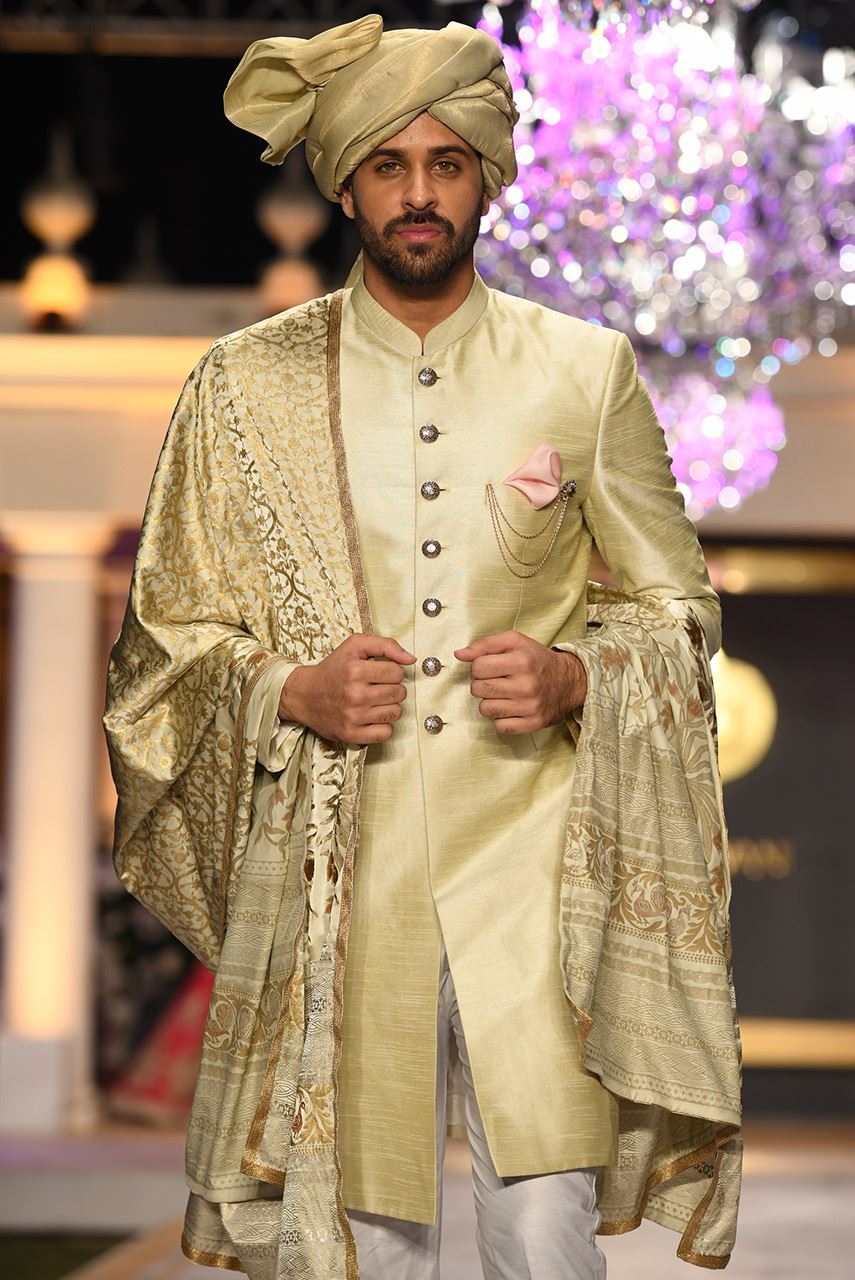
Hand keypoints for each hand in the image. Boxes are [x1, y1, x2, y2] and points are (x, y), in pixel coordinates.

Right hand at [278, 634, 415, 745]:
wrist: (304, 695)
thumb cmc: (333, 669)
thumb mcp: (355, 646)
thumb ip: (386, 645)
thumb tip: (411, 659)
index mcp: (355, 670)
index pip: (398, 673)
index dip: (392, 672)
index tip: (379, 673)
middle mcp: (354, 694)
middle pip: (399, 693)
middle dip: (392, 689)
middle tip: (377, 688)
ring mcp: (353, 717)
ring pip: (396, 713)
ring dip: (388, 707)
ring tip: (373, 702)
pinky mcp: (352, 735)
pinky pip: (386, 733)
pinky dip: (382, 726)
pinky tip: (371, 717)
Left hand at [454, 630, 585, 734]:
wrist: (569, 681)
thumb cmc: (536, 660)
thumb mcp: (514, 641)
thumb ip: (485, 644)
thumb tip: (459, 654)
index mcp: (521, 661)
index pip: (477, 668)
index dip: (479, 666)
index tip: (491, 667)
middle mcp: (527, 685)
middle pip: (478, 690)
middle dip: (482, 684)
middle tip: (497, 680)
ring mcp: (530, 707)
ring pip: (485, 710)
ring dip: (490, 702)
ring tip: (503, 694)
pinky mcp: (533, 724)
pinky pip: (499, 726)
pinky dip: (501, 718)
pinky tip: (511, 707)